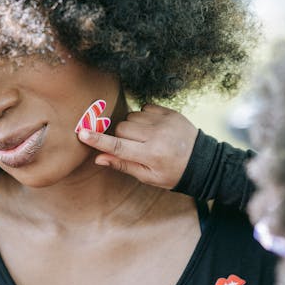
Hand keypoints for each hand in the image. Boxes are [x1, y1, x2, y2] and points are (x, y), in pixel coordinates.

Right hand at [77, 104, 197, 188]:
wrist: (202, 160)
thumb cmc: (172, 172)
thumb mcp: (148, 176)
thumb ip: (122, 164)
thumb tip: (99, 158)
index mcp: (151, 155)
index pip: (118, 146)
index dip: (98, 140)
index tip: (82, 133)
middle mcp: (156, 136)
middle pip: (121, 128)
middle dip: (121, 136)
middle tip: (135, 147)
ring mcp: (164, 121)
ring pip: (131, 117)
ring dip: (132, 126)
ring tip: (146, 138)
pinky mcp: (169, 111)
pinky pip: (144, 108)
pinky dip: (144, 117)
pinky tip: (154, 128)